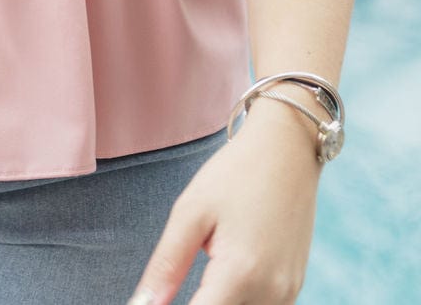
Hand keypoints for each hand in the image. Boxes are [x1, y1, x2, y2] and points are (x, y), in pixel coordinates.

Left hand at [125, 101, 321, 303]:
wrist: (288, 148)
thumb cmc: (236, 173)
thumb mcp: (191, 212)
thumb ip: (166, 265)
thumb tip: (142, 304)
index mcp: (241, 274)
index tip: (153, 300)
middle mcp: (272, 292)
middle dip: (197, 302)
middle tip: (182, 269)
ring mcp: (288, 292)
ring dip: (218, 299)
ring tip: (206, 265)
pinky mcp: (294, 287)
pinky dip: (238, 298)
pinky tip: (226, 272)